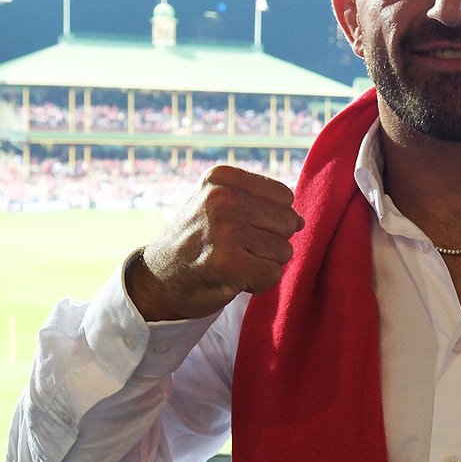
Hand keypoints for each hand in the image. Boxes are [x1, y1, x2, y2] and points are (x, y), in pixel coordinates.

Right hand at [126, 165, 303, 320]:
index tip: (238, 228)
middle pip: (288, 223)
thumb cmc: (198, 242)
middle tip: (235, 249)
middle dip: (269, 242)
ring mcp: (224, 230)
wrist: (158, 280)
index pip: (284, 197)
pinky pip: (273, 274)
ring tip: (232, 262)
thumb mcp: (219, 205)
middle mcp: (221, 198)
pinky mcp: (227, 263)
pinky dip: (259, 283)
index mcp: (222, 178)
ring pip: (284, 250)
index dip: (270, 220)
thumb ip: (261, 204)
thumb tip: (301, 220)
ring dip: (263, 264)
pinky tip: (233, 279)